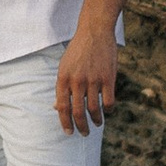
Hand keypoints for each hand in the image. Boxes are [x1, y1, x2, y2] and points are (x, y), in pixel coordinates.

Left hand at [56, 20, 118, 134]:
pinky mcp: (108, 78)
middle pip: (78, 112)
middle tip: (84, 133)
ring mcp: (93, 80)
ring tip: (97, 124)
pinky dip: (108, 110)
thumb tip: (57, 108)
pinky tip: (107, 111)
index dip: (65, 123)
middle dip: (81, 127)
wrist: (94, 31)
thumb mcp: (64, 66)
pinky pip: (109, 102)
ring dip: (96, 120)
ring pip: (94, 109)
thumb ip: (62, 87)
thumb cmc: (78, 51)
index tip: (69, 133)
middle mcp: (77, 81)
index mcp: (63, 78)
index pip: (62, 107)